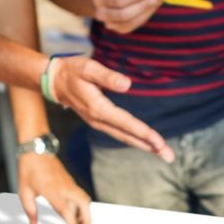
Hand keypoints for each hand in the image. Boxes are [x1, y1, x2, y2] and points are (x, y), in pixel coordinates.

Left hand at [17, 151, 91, 223]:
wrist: (35, 149)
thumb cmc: (28, 169)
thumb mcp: (24, 193)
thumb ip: (30, 211)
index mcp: (52, 191)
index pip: (67, 211)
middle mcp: (64, 187)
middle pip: (84, 205)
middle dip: (86, 220)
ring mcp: (68, 183)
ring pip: (84, 199)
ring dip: (85, 212)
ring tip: (80, 223)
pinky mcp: (69, 181)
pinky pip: (79, 195)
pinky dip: (81, 205)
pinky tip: (74, 211)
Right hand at [48, 54, 174, 160]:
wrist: (53, 81)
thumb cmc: (72, 71)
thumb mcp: (88, 68)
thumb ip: (107, 76)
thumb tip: (127, 85)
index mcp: (98, 108)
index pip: (126, 123)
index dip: (143, 133)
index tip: (159, 142)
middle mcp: (99, 120)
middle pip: (128, 136)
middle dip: (150, 147)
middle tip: (169, 156)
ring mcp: (99, 123)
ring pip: (125, 138)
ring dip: (145, 146)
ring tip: (164, 154)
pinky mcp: (100, 122)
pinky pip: (120, 134)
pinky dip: (135, 140)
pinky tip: (147, 145)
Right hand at [90, 0, 161, 34]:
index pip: (118, 1)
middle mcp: (100, 13)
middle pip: (123, 15)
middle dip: (141, 7)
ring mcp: (108, 23)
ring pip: (129, 22)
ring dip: (145, 13)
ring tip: (156, 2)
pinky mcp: (118, 29)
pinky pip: (133, 26)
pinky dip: (143, 17)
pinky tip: (151, 9)